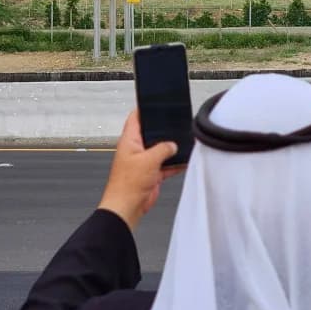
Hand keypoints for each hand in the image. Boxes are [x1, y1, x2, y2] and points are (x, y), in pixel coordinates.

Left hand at [97, 110, 184, 230]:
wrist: (127, 207)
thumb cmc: (128, 184)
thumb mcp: (149, 160)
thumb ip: (163, 149)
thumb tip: (172, 145)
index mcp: (129, 141)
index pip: (135, 118)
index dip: (144, 109)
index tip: (154, 102)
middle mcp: (136, 149)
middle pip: (151, 133)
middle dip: (162, 130)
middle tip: (174, 123)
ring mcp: (143, 162)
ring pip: (160, 150)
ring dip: (170, 149)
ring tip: (182, 143)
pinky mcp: (150, 174)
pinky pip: (165, 165)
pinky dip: (174, 164)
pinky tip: (183, 161)